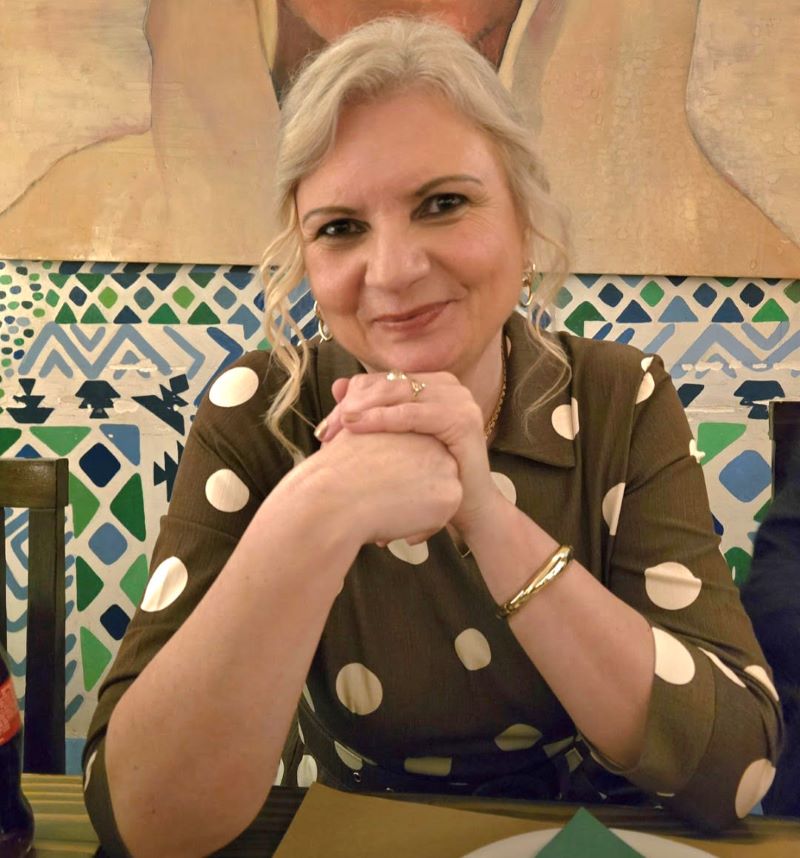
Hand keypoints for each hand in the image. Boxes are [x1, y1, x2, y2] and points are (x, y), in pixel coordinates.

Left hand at [317, 371, 502, 538]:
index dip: (352, 397)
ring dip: (364, 409)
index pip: (385, 381)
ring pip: (399, 395)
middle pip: (389, 385)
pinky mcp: (463, 420)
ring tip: (337, 426)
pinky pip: (413, 414)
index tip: (327, 424)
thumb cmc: (428, 478)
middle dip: (353, 405)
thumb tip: (337, 385)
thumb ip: (371, 412)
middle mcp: (450, 386)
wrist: (467, 509)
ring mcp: (460, 400)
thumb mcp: (396, 441)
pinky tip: (357, 428)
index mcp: (435, 384)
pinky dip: (383, 419)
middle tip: (326, 429)